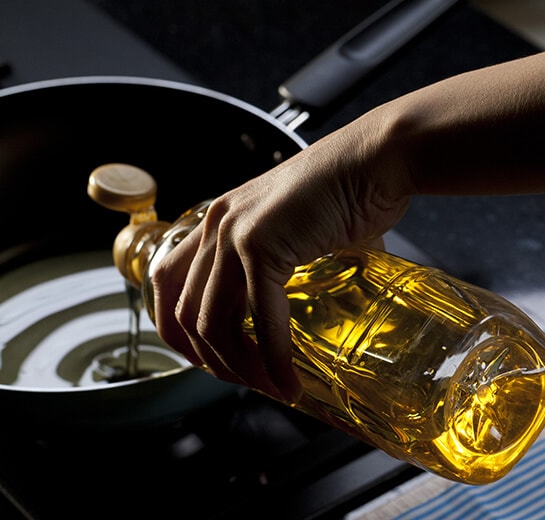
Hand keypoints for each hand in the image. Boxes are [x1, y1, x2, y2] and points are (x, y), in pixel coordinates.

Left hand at [151, 116, 411, 402]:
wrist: (377, 159)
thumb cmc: (346, 191)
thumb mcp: (294, 231)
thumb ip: (282, 267)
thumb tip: (300, 309)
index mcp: (217, 220)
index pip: (167, 280)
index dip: (175, 328)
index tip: (204, 358)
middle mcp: (215, 225)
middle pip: (186, 311)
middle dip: (212, 360)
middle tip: (248, 381)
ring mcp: (234, 233)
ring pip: (212, 322)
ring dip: (239, 367)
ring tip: (270, 386)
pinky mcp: (262, 244)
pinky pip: (260, 318)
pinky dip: (273, 358)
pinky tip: (288, 379)